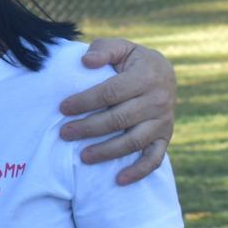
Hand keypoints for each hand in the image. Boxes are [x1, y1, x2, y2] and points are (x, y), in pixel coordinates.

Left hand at [59, 38, 176, 184]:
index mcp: (146, 76)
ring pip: (133, 142)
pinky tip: (119, 180)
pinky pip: (154, 159)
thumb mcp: (121, 47)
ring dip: (107, 151)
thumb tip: (86, 61)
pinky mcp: (165, 137)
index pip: (111, 92)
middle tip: (64, 134)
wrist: (163, 73)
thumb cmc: (132, 60)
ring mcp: (163, 122)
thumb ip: (104, 50)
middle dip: (89, 128)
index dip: (85, 101)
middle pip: (119, 119)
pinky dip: (139, 172)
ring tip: (83, 157)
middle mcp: (158, 101)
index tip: (63, 108)